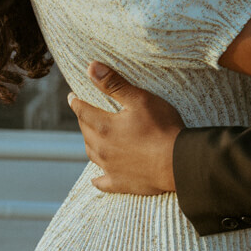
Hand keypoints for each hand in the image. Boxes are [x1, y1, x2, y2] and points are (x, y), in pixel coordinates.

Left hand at [67, 62, 184, 193]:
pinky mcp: (121, 183)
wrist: (178, 163)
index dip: (76, 102)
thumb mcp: (140, 100)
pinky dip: (98, 178)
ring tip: (92, 136)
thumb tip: (90, 67)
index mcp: (104, 127)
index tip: (72, 96)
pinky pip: (103, 181)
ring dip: (90, 143)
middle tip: (84, 112)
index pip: (83, 111)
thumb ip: (114, 84)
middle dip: (83, 120)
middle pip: (85, 132)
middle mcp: (102, 149)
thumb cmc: (162, 128)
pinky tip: (96, 178)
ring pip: (92, 154)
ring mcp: (110, 168)